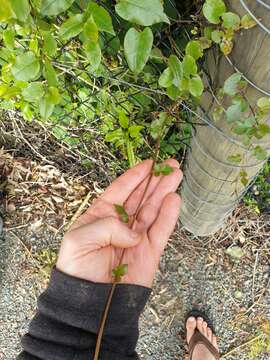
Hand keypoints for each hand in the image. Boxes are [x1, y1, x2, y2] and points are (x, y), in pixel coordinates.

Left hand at [57, 159, 181, 286]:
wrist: (90, 304)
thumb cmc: (77, 269)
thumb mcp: (78, 240)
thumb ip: (106, 227)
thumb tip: (134, 233)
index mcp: (101, 216)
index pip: (120, 191)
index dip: (135, 176)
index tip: (149, 163)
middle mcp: (121, 224)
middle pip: (141, 197)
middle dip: (156, 181)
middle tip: (170, 165)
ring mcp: (136, 237)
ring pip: (153, 210)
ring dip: (165, 192)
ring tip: (176, 175)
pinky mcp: (149, 252)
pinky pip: (161, 231)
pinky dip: (169, 216)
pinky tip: (174, 200)